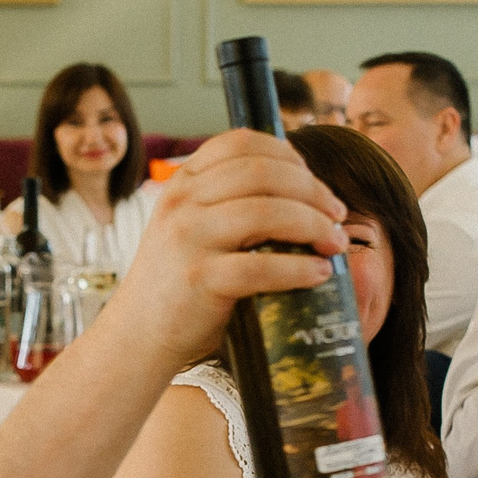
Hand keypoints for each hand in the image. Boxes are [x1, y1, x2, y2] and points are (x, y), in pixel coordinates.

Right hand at [94, 129, 347, 371]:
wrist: (139, 335)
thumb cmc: (177, 282)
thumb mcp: (189, 226)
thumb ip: (225, 202)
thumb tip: (298, 188)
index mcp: (182, 183)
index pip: (241, 143)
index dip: (287, 154)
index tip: (313, 178)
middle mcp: (182, 203)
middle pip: (262, 173)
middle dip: (312, 190)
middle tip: (338, 214)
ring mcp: (188, 239)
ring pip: (266, 213)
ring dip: (314, 225)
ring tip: (336, 243)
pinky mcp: (200, 280)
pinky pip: (262, 265)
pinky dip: (299, 268)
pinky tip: (319, 273)